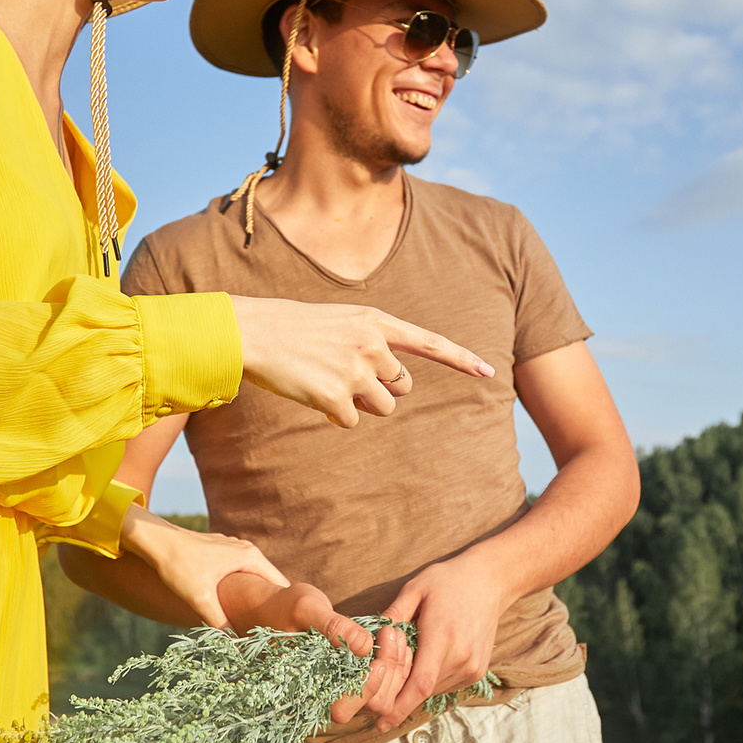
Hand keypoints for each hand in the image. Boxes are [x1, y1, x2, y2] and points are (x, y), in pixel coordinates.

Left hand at [119, 508, 287, 629]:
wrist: (154, 540)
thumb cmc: (179, 566)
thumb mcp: (201, 599)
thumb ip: (221, 624)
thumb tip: (236, 648)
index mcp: (250, 557)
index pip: (281, 584)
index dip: (284, 606)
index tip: (286, 626)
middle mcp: (246, 549)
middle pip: (268, 580)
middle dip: (269, 603)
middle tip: (272, 628)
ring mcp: (232, 547)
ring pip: (252, 575)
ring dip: (253, 594)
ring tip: (255, 618)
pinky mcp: (219, 550)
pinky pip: (238, 571)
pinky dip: (240, 586)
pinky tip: (232, 601)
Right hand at [218, 578, 387, 724]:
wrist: (278, 609)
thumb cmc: (286, 609)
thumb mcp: (305, 608)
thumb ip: (333, 626)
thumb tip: (365, 646)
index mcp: (308, 688)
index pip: (342, 710)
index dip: (365, 690)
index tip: (378, 659)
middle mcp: (328, 696)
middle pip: (372, 706)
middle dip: (390, 672)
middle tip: (391, 634)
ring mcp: (343, 689)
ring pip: (384, 697)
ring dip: (397, 668)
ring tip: (394, 634)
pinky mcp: (355, 678)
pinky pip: (385, 683)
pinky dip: (396, 663)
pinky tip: (393, 638)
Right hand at [228, 297, 493, 428]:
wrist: (252, 332)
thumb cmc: (292, 327)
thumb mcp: (339, 322)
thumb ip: (371, 342)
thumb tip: (392, 384)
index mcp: (375, 321)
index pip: (429, 342)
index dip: (461, 359)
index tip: (489, 372)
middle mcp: (372, 344)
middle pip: (402, 387)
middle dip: (381, 389)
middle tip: (344, 374)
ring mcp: (355, 371)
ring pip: (381, 408)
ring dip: (359, 404)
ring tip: (326, 380)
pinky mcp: (336, 397)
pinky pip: (351, 421)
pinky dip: (334, 415)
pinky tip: (312, 392)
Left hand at [366, 557, 516, 730]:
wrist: (491, 581)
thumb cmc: (449, 581)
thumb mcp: (415, 589)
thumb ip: (392, 615)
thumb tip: (368, 640)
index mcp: (443, 638)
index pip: (419, 685)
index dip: (398, 708)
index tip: (379, 723)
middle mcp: (461, 659)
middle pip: (422, 690)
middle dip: (399, 690)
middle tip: (384, 676)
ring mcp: (472, 668)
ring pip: (433, 690)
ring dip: (415, 684)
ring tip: (411, 655)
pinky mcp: (477, 671)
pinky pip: (445, 685)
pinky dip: (430, 679)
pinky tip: (427, 657)